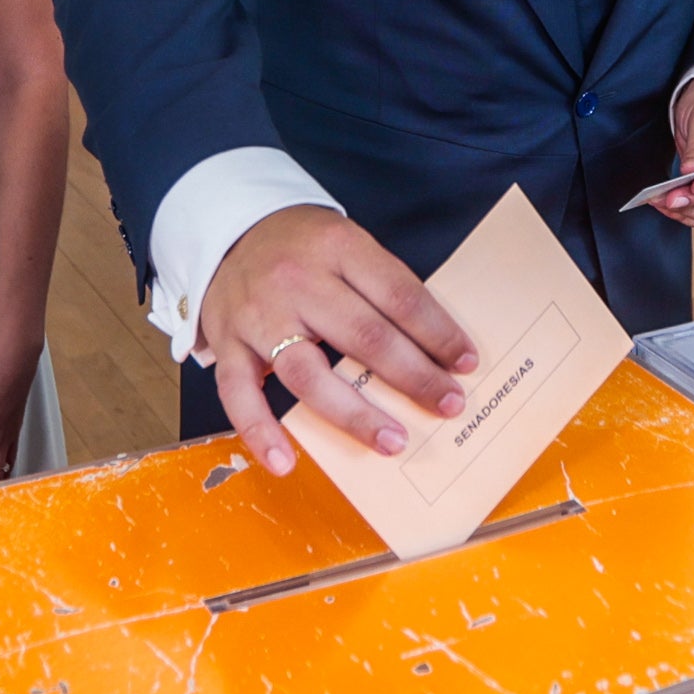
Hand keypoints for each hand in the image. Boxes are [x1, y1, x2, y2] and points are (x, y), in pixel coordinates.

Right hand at [195, 205, 475, 475]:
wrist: (229, 231)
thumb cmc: (303, 247)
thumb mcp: (346, 243)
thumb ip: (382, 286)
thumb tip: (435, 348)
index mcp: (338, 247)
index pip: (399, 295)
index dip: (437, 332)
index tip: (466, 363)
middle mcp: (297, 281)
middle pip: (363, 336)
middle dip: (413, 377)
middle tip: (447, 405)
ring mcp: (258, 315)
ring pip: (307, 372)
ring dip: (353, 414)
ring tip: (393, 441)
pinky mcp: (227, 342)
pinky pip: (238, 394)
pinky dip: (260, 432)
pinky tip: (285, 462)